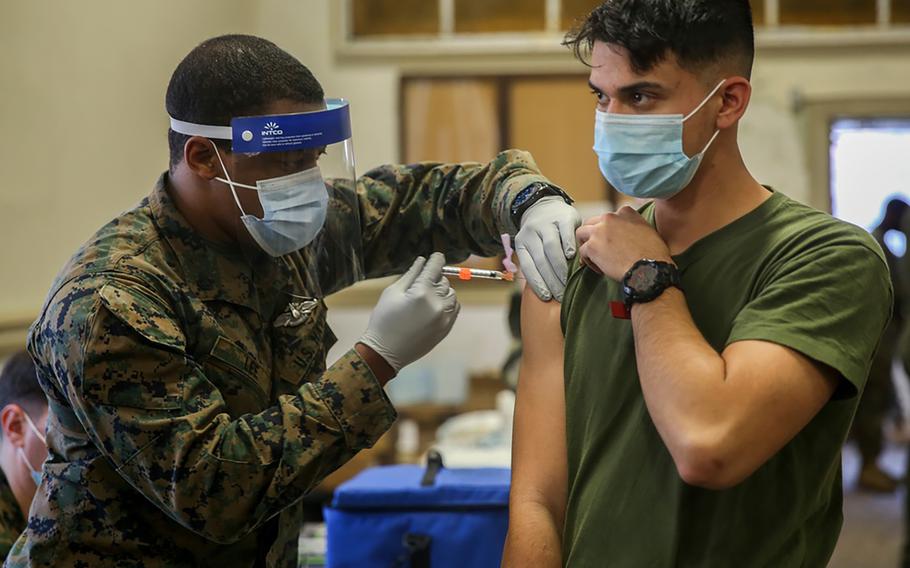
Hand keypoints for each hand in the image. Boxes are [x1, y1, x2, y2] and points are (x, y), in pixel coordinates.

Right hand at [358, 253, 459, 372]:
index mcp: (421, 292)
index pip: (436, 267)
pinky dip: (447, 303)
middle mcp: (437, 304)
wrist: (386, 352)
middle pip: (444, 280)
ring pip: (451, 293)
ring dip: (442, 291)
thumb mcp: (392, 293)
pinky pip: (455, 308)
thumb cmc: (384, 320)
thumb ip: (411, 274)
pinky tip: (433, 307)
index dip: (436, 259)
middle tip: (420, 284)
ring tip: (426, 298)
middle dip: (434, 278)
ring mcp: (444, 317)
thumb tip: (422, 260)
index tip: (436, 256)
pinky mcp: (447, 328)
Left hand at [515, 197, 581, 302]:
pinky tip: (573, 257)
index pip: (528, 267)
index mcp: (522, 243)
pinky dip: (569, 245)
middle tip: (561, 295)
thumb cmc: (540, 236)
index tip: (547, 297)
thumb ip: (537, 265)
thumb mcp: (533, 247)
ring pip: (551, 248)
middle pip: (541, 260)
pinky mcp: (563, 217)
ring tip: (568, 282)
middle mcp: (531, 233)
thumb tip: (547, 293)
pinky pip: (566, 233)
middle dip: (552, 280)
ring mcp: (546, 223)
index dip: (537, 283)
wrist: (544, 205)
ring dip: (560, 267)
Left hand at [575, 206, 671, 281]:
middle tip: (600, 249)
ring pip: (581, 233)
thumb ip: (635, 225)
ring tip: (595, 258)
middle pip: (592, 222)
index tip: (613, 241)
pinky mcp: (592, 246)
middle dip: (594, 235)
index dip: (609, 230)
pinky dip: (588, 261)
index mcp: (625, 212)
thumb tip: (630, 233)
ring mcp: (599, 231)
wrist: (648, 269)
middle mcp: (610, 217)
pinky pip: (582, 252)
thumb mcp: (648, 230)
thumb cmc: (653, 255)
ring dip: (587, 245)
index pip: (610, 217)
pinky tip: (600, 269)